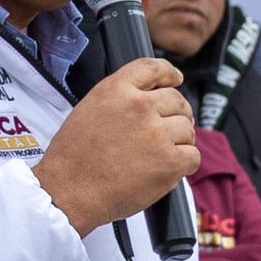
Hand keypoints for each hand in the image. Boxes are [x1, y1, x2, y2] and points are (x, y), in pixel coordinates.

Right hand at [36, 57, 196, 234]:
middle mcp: (139, 107)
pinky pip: (193, 155)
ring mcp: (157, 134)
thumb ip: (120, 99)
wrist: (68, 191)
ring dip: (180, 141)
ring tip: (161, 154)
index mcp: (117, 90)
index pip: (153, 68)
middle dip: (177, 114)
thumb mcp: (89, 109)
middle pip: (177, 100)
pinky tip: (168, 168)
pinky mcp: (169, 162)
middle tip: (168, 130)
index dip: (169, 73)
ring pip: (187, 128)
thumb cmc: (73, 157)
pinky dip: (185, 163)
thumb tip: (151, 100)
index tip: (176, 79)